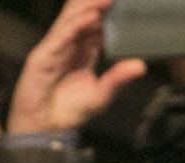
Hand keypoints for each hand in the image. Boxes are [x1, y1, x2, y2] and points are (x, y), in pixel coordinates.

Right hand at [7, 0, 147, 134]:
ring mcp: (56, 46)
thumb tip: (140, 65)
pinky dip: (78, 23)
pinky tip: (93, 15)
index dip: (110, 9)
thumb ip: (119, 78)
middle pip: (84, 13)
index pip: (97, 22)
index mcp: (83, 49)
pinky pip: (63, 34)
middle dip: (100, 1)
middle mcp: (69, 43)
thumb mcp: (102, 95)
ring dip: (91, 5)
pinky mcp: (44, 54)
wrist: (44, 128)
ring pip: (73, 17)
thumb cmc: (69, 111)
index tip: (127, 1)